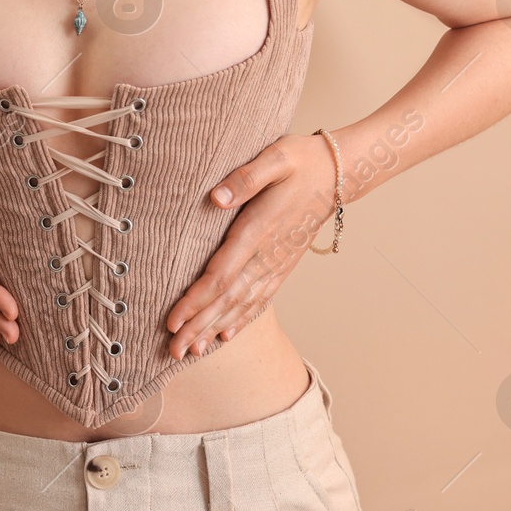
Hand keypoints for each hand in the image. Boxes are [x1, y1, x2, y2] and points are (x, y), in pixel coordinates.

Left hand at [165, 134, 337, 358]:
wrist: (337, 173)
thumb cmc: (301, 161)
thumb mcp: (275, 158)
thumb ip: (246, 178)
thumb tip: (217, 198)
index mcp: (258, 232)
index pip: (221, 275)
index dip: (196, 301)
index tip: (173, 321)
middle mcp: (267, 256)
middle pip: (227, 300)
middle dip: (198, 327)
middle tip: (172, 351)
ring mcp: (277, 264)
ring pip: (242, 305)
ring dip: (214, 329)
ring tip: (190, 352)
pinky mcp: (282, 266)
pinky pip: (260, 299)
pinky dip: (240, 320)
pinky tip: (224, 335)